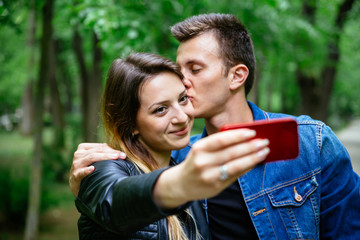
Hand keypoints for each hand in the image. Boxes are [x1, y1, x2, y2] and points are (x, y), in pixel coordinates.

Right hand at [69, 143, 125, 195]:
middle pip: (97, 151)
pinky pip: (81, 172)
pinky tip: (93, 169)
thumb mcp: (94, 160)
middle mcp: (78, 154)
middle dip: (111, 153)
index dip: (112, 149)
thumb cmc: (88, 170)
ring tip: (115, 158)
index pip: (100, 146)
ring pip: (91, 157)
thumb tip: (120, 153)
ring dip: (104, 157)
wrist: (77, 185)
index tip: (122, 154)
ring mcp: (76, 165)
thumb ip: (103, 154)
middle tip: (122, 156)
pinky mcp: (75, 175)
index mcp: (83, 148)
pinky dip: (87, 170)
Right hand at [153, 129, 268, 208]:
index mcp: (199, 148)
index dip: (238, 135)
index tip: (253, 131)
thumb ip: (219, 144)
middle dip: (250, 146)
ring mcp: (209, 176)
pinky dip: (247, 168)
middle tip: (264, 141)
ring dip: (253, 158)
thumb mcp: (201, 150)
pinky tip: (255, 162)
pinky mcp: (216, 187)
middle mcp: (203, 162)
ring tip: (264, 152)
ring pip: (236, 165)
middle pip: (231, 153)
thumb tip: (246, 138)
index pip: (221, 139)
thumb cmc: (197, 161)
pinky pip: (235, 175)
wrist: (182, 184)